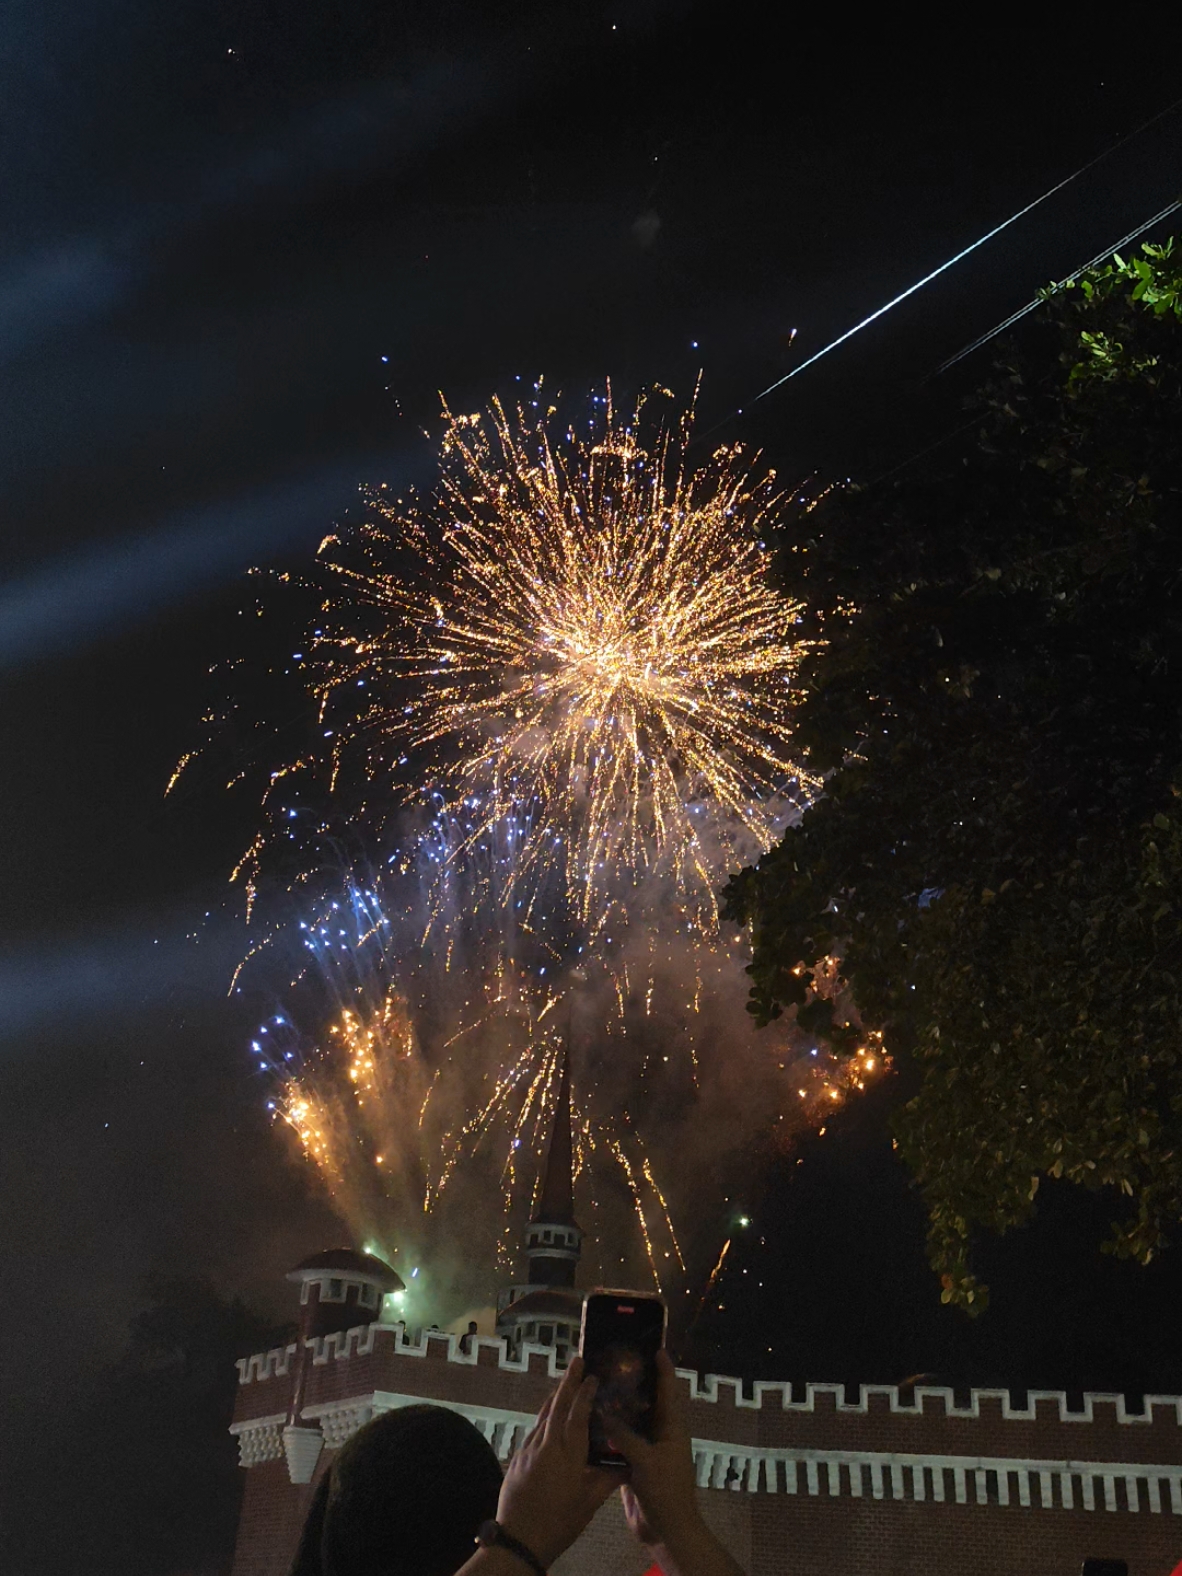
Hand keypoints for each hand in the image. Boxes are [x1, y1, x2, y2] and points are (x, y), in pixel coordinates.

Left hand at [495, 1355, 617, 1568]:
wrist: (519, 1540)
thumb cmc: (559, 1523)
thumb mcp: (588, 1504)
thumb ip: (607, 1480)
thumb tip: (628, 1465)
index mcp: (567, 1455)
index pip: (577, 1415)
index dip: (585, 1393)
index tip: (593, 1376)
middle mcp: (547, 1446)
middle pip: (557, 1406)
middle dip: (568, 1381)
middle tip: (577, 1360)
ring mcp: (529, 1450)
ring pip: (544, 1415)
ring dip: (555, 1397)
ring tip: (565, 1383)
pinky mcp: (518, 1458)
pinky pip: (534, 1429)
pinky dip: (544, 1416)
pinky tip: (549, 1417)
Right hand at [608, 1350, 699, 1548]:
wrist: (666, 1528)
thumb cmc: (665, 1490)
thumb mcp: (646, 1461)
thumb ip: (625, 1436)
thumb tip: (604, 1413)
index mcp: (672, 1428)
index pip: (669, 1391)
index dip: (664, 1370)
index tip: (657, 1348)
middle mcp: (661, 1434)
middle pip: (649, 1403)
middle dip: (638, 1384)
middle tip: (619, 1364)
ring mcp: (648, 1450)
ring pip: (634, 1422)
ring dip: (620, 1408)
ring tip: (602, 1388)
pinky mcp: (635, 1464)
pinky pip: (622, 1442)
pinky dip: (610, 1432)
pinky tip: (593, 1423)